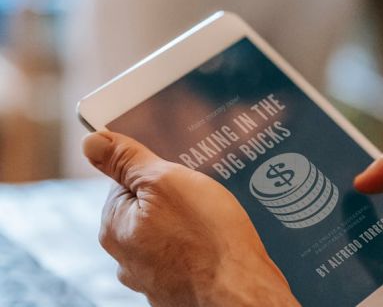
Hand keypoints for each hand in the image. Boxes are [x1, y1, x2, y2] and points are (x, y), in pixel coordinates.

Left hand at [83, 132, 298, 306]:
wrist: (241, 293)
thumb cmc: (208, 239)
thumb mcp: (167, 182)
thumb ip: (128, 161)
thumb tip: (91, 141)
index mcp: (115, 226)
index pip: (126, 182)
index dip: (158, 172)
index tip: (183, 172)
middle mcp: (127, 257)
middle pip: (149, 209)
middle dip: (178, 199)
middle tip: (207, 195)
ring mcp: (154, 279)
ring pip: (171, 235)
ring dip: (193, 225)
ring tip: (219, 222)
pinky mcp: (181, 291)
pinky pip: (190, 257)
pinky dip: (204, 248)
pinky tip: (223, 244)